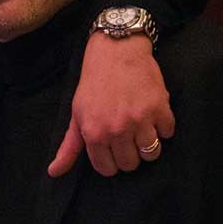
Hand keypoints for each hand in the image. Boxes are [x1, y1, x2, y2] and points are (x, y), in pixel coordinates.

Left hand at [48, 32, 174, 176]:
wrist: (116, 51)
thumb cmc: (94, 83)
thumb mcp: (76, 114)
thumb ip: (69, 147)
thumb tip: (54, 172)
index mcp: (93, 133)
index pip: (107, 169)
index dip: (110, 161)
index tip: (112, 148)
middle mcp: (116, 130)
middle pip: (130, 164)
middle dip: (129, 153)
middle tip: (126, 134)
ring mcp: (140, 120)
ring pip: (151, 154)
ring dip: (148, 143)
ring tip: (140, 126)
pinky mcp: (160, 108)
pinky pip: (168, 133)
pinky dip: (163, 126)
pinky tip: (152, 113)